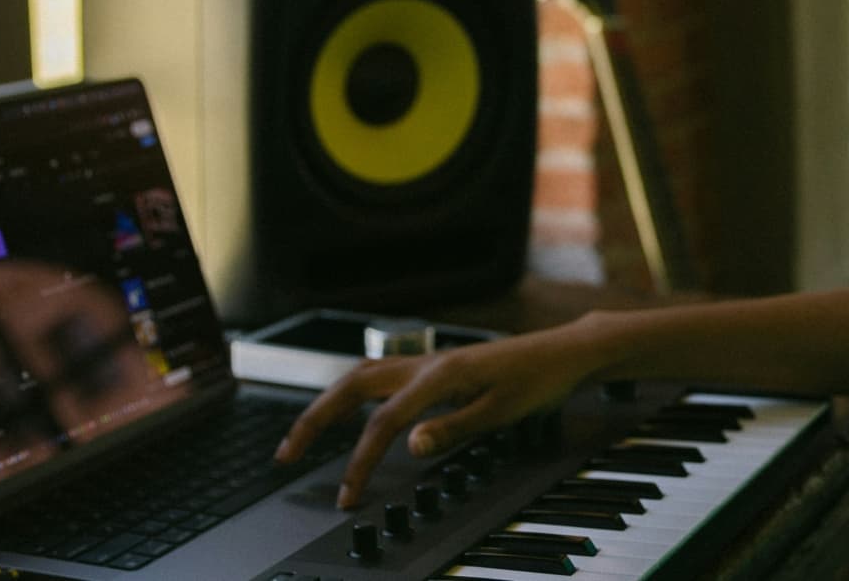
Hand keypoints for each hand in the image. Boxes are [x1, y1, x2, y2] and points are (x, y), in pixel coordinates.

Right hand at [273, 322, 603, 507]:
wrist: (563, 353)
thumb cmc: (539, 381)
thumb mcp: (501, 412)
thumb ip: (453, 428)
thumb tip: (408, 446)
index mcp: (439, 376)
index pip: (383, 422)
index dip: (360, 461)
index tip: (348, 495)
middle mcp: (425, 363)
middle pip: (350, 386)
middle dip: (314, 420)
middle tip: (285, 454)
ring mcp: (427, 362)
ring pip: (361, 377)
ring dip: (327, 404)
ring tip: (304, 435)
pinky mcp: (434, 367)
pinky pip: (379, 376)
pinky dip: (352, 394)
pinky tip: (348, 412)